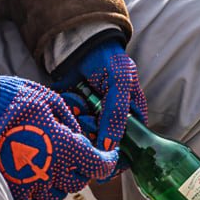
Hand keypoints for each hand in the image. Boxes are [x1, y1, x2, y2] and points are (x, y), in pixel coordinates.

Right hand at [0, 77, 116, 199]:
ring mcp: (32, 182)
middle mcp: (52, 170)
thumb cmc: (16, 101)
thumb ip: (70, 122)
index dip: (108, 160)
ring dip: (60, 182)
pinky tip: (34, 175)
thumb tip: (79, 136)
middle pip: (79, 181)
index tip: (108, 155)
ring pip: (57, 195)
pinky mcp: (13, 188)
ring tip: (52, 166)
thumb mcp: (51, 100)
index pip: (100, 166)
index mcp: (66, 147)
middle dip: (82, 168)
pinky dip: (38, 191)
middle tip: (75, 154)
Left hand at [62, 39, 147, 153]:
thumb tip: (108, 147)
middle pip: (102, 145)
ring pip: (84, 136)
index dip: (117, 153)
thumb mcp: (120, 83)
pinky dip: (68, 110)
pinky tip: (71, 96)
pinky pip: (68, 124)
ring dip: (79, 118)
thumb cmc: (109, 60)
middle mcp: (112, 123)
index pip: (128, 148)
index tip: (105, 151)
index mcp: (132, 118)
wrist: (81, 45)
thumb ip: (117, 114)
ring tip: (80, 100)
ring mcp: (92, 120)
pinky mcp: (74, 115)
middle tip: (88, 114)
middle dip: (92, 130)